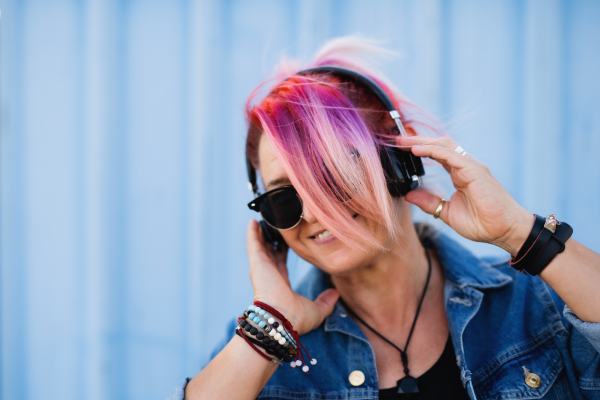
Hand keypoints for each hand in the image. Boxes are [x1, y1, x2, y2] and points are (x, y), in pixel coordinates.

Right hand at [246, 220, 338, 334]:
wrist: (281, 319)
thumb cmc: (295, 319)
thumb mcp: (316, 310)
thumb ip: (326, 301)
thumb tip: (336, 293)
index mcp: (280, 284)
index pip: (281, 264)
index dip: (283, 252)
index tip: (288, 241)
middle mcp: (269, 275)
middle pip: (270, 252)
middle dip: (272, 239)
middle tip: (276, 224)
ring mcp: (261, 269)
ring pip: (260, 246)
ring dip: (261, 233)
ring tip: (264, 218)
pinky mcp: (256, 263)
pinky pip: (253, 244)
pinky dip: (252, 233)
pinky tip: (253, 221)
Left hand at [396, 136, 533, 255]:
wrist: (505, 231)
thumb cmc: (483, 223)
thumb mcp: (447, 212)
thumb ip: (429, 202)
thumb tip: (408, 194)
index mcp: (460, 174)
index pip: (438, 154)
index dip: (420, 149)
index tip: (401, 148)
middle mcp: (466, 166)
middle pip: (439, 145)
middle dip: (418, 140)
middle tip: (397, 139)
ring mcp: (471, 166)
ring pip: (444, 145)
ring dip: (422, 141)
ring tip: (403, 141)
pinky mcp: (474, 171)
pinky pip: (450, 155)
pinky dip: (432, 150)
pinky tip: (417, 150)